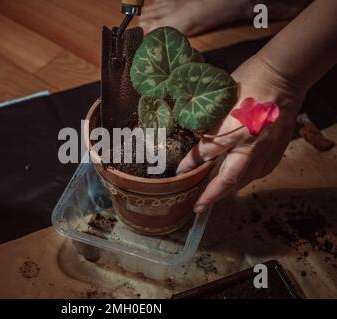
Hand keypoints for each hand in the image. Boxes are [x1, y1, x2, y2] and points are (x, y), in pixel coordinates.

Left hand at [176, 55, 306, 213]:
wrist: (284, 76)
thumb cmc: (249, 80)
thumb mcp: (223, 98)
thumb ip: (212, 121)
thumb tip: (197, 137)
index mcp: (236, 127)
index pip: (208, 151)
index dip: (192, 163)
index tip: (180, 172)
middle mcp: (252, 144)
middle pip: (230, 177)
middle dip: (213, 195)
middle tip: (198, 207)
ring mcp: (268, 149)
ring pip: (247, 178)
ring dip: (229, 190)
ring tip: (214, 197)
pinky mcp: (278, 149)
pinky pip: (261, 171)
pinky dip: (247, 179)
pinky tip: (238, 180)